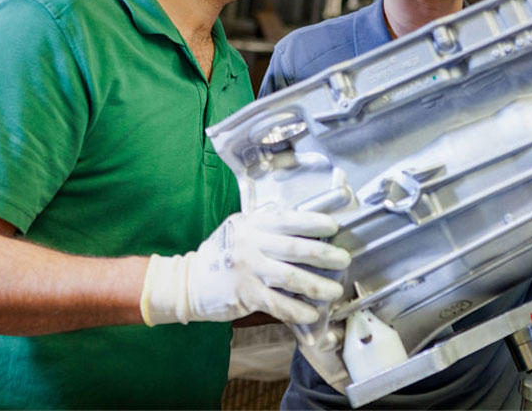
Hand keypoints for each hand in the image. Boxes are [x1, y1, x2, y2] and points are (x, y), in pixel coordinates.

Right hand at [140, 210, 350, 326]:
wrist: (188, 281)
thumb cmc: (222, 253)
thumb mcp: (241, 229)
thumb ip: (269, 228)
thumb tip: (310, 231)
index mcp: (252, 224)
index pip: (289, 219)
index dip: (314, 222)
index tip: (334, 227)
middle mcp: (250, 244)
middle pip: (295, 248)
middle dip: (325, 255)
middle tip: (344, 260)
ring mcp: (247, 270)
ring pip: (290, 278)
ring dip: (317, 286)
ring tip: (334, 290)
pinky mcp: (245, 295)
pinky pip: (278, 304)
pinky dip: (298, 310)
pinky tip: (313, 312)